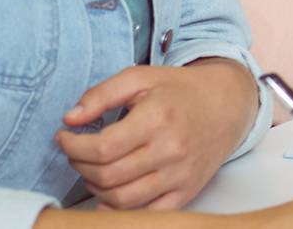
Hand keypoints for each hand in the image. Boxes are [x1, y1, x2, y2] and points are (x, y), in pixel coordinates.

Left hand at [55, 59, 256, 209]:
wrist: (228, 104)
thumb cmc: (181, 90)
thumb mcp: (142, 77)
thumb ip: (102, 94)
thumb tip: (70, 119)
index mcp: (158, 118)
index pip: (102, 147)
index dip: (73, 146)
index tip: (64, 137)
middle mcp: (170, 150)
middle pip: (107, 175)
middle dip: (79, 165)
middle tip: (76, 151)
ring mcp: (179, 175)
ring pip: (121, 199)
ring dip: (95, 187)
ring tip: (94, 168)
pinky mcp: (187, 191)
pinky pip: (146, 214)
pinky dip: (121, 210)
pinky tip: (111, 194)